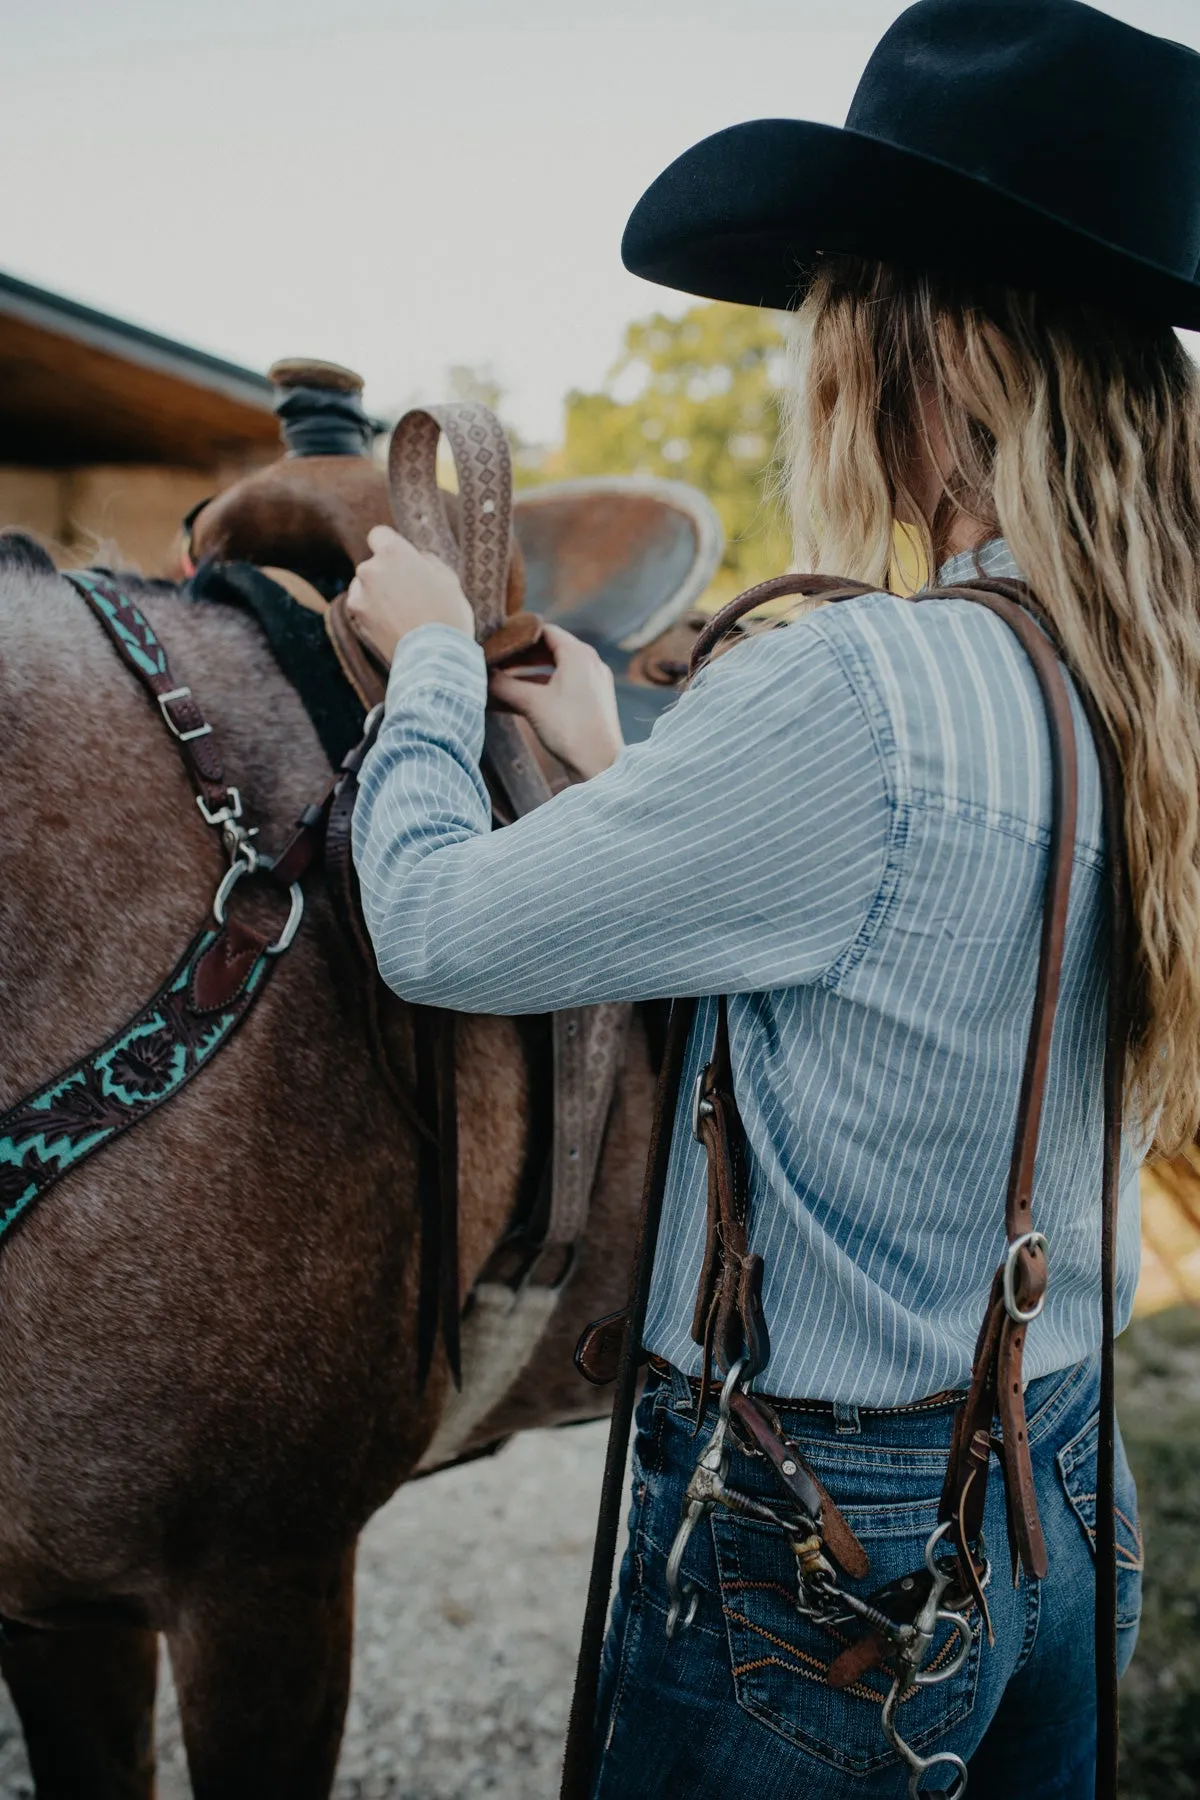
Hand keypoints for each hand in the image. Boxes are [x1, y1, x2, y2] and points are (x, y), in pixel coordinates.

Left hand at [346, 525, 473, 663]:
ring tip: (402, 613)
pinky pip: (363, 607)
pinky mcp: (357, 618)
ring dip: (378, 593)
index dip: (391, 547)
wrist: (435, 658)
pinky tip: (393, 625)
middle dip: (387, 574)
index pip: (379, 535)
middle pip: (374, 564)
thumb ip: (427, 562)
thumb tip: (418, 559)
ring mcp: (360, 594)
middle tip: (411, 593)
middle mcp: (370, 568)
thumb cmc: (448, 616)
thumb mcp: (449, 580)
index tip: (402, 560)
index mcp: (393, 552)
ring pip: (365, 586)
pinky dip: (373, 613)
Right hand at [489, 622, 623, 779]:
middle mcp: (590, 662)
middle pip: (550, 648)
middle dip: (522, 656)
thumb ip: (504, 685)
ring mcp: (594, 681)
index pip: (544, 630)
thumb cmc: (569, 729)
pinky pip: (565, 684)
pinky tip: (523, 698)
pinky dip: (544, 687)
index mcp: (578, 654)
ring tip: (504, 681)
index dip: (518, 635)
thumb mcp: (531, 703)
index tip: (498, 642)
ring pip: (556, 668)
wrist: (600, 765)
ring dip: (530, 673)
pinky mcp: (594, 700)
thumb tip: (482, 675)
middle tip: (497, 662)